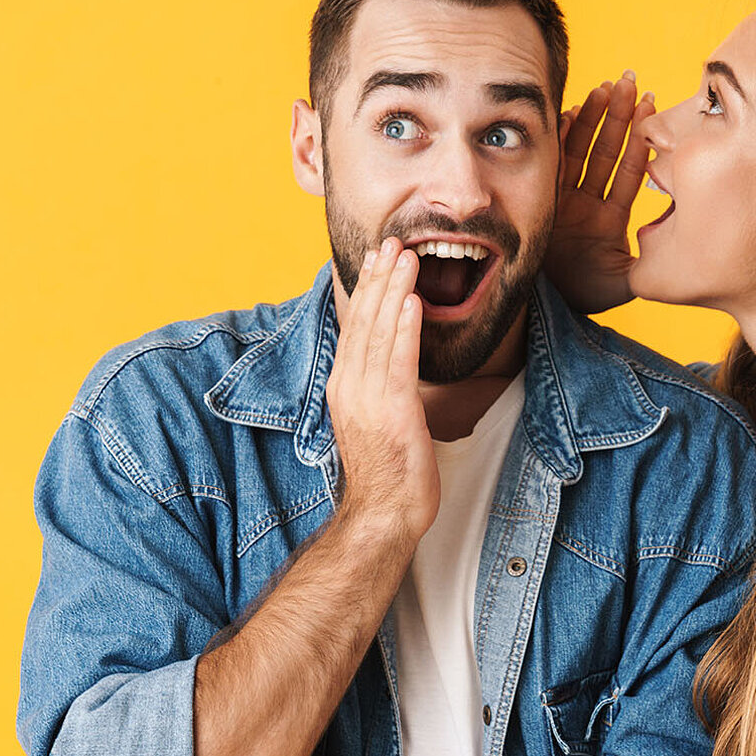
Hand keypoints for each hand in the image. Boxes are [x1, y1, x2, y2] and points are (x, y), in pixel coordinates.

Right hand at [327, 237, 438, 544]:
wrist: (382, 514)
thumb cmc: (386, 472)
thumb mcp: (373, 419)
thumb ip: (376, 386)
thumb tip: (389, 358)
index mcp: (343, 387)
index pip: (354, 327)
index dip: (367, 289)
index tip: (378, 258)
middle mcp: (349, 387)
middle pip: (363, 321)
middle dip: (379, 278)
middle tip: (392, 241)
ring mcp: (368, 399)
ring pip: (379, 333)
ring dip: (393, 291)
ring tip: (405, 257)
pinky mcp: (392, 412)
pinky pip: (398, 361)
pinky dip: (404, 328)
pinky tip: (412, 301)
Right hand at [546, 72, 655, 313]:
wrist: (544, 307)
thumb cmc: (583, 295)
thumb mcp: (623, 283)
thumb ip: (647, 267)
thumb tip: (674, 252)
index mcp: (609, 217)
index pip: (629, 171)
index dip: (640, 140)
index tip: (651, 107)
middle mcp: (587, 203)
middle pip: (606, 151)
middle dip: (619, 117)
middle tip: (630, 82)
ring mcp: (564, 199)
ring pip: (581, 151)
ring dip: (593, 119)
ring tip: (605, 88)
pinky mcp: (543, 199)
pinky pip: (553, 163)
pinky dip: (559, 138)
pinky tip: (570, 112)